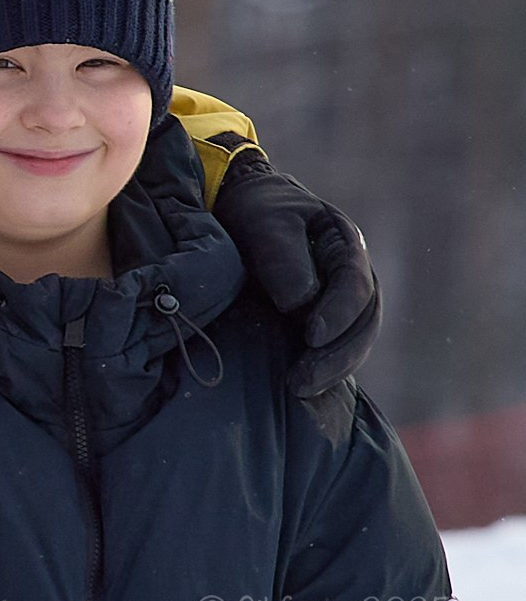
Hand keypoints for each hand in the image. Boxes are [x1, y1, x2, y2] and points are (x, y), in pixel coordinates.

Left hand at [210, 151, 380, 397]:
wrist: (236, 209)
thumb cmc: (253, 210)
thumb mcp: (264, 221)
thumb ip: (282, 257)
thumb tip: (299, 304)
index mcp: (346, 247)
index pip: (355, 285)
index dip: (338, 314)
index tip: (312, 336)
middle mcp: (352, 278)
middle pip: (363, 323)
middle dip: (338, 355)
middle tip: (304, 379)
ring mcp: (340, 303)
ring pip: (352, 343)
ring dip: (332, 370)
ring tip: (300, 389)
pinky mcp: (321, 322)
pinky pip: (331, 351)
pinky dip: (322, 371)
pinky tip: (303, 391)